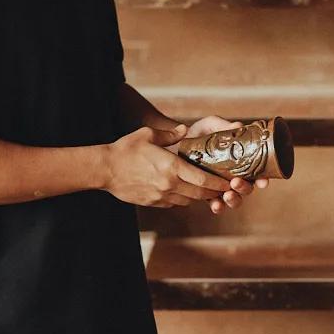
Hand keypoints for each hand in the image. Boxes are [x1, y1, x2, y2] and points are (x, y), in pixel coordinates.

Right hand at [104, 126, 229, 207]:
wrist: (105, 169)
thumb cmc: (126, 149)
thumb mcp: (148, 135)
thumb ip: (170, 134)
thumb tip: (184, 130)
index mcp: (172, 167)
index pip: (203, 179)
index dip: (219, 183)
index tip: (228, 181)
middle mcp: (169, 185)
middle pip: (200, 193)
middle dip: (213, 192)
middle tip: (222, 188)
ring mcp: (161, 196)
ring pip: (188, 201)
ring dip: (198, 196)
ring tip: (205, 189)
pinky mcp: (153, 203)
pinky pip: (174, 203)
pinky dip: (182, 199)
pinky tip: (183, 191)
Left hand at [184, 116, 269, 214]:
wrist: (178, 143)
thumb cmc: (200, 134)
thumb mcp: (211, 126)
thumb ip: (224, 126)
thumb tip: (237, 126)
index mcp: (242, 160)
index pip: (258, 172)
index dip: (263, 178)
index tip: (263, 181)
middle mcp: (236, 176)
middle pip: (248, 188)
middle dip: (244, 188)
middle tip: (236, 183)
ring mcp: (223, 187)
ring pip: (235, 199)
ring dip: (233, 200)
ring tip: (227, 195)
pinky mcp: (209, 194)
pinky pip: (217, 205)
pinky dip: (218, 207)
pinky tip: (215, 205)